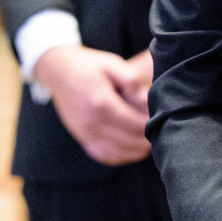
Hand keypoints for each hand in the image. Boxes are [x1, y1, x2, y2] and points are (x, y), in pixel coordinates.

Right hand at [35, 45, 151, 164]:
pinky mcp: (82, 138)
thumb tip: (145, 100)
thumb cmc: (90, 66)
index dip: (153, 124)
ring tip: (149, 139)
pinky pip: (104, 156)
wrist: (58, 71)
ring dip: (137, 150)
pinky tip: (132, 147)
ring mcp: (85, 133)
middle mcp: (92, 123)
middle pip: (130, 141)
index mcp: (101, 103)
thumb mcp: (113, 64)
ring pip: (119, 153)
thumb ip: (132, 81)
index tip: (163, 117)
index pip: (136, 124)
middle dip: (148, 138)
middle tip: (161, 129)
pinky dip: (121, 156)